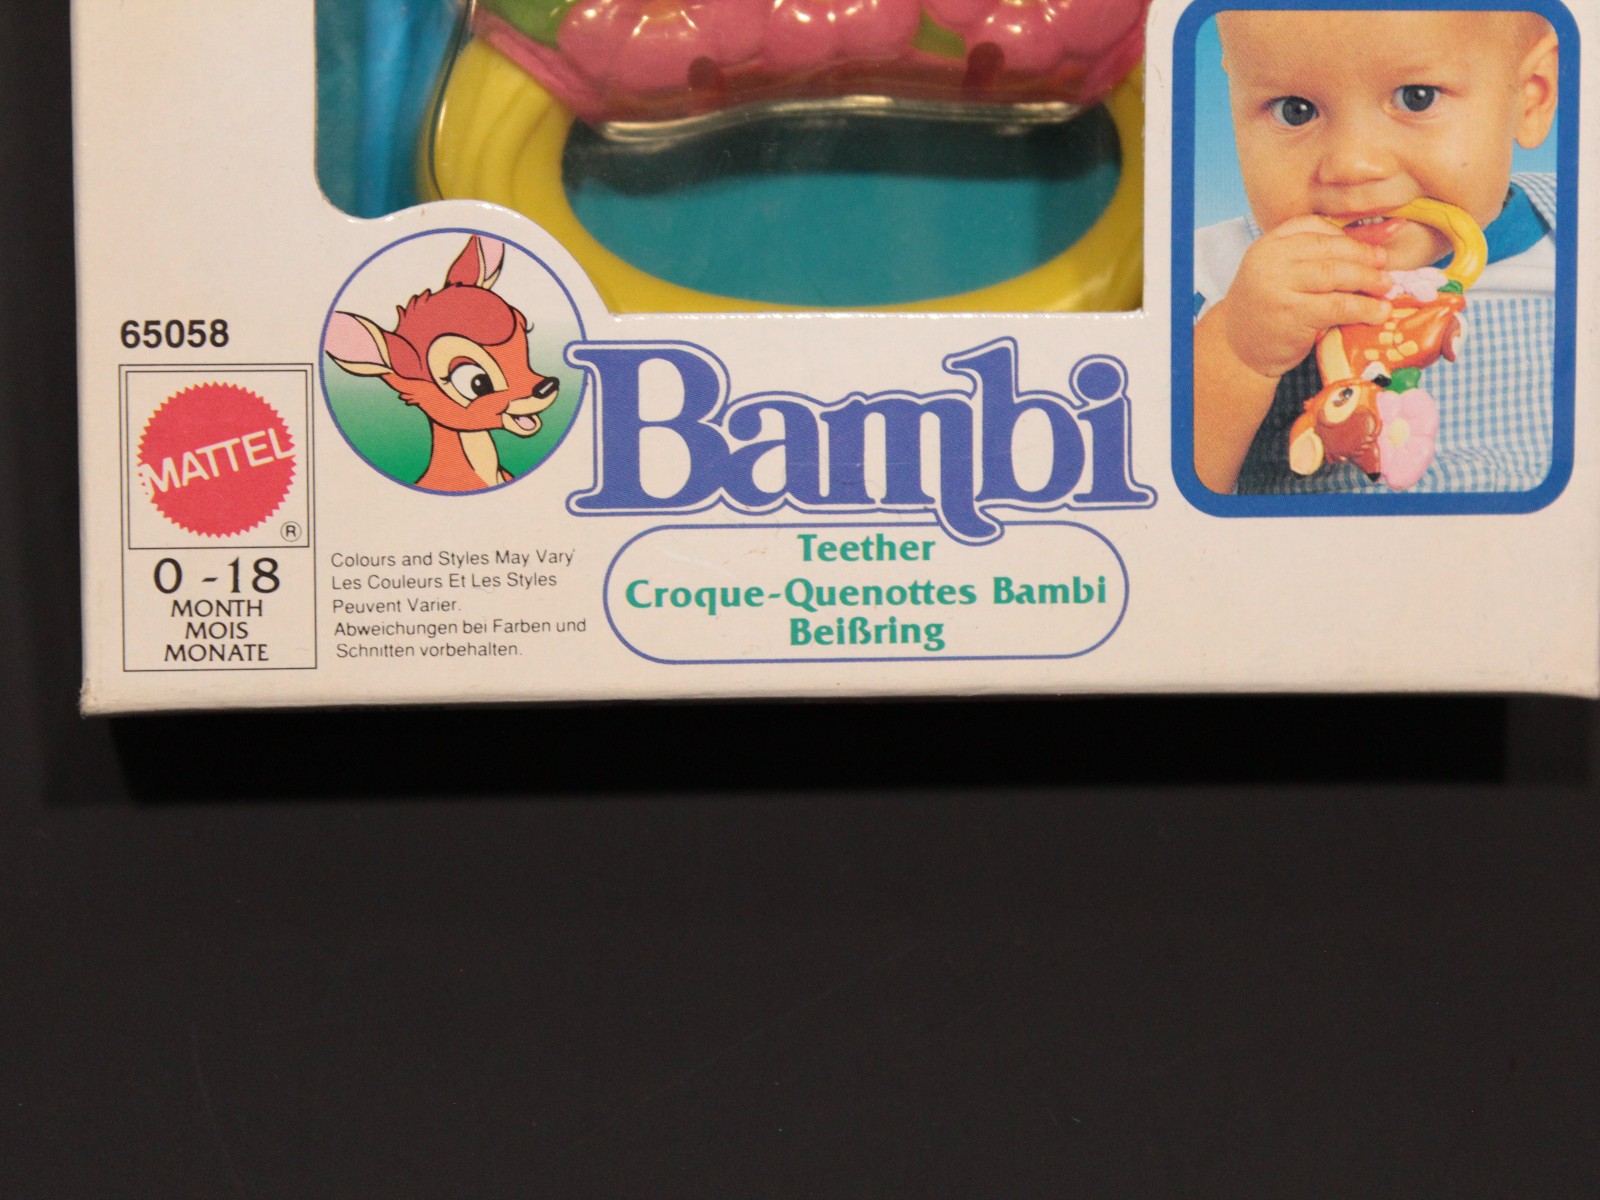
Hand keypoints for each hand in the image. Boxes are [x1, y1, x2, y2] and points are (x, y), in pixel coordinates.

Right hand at [1219, 216, 1394, 379]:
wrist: (1238, 348)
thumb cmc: (1268, 309)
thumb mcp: (1284, 274)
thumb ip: (1319, 255)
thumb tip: (1382, 236)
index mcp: (1269, 244)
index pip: (1316, 228)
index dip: (1350, 236)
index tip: (1376, 245)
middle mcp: (1270, 260)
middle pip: (1330, 248)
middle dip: (1364, 256)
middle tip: (1385, 266)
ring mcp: (1278, 286)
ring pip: (1336, 274)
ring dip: (1368, 280)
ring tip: (1386, 288)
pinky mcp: (1291, 314)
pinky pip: (1337, 305)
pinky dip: (1363, 308)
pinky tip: (1378, 312)